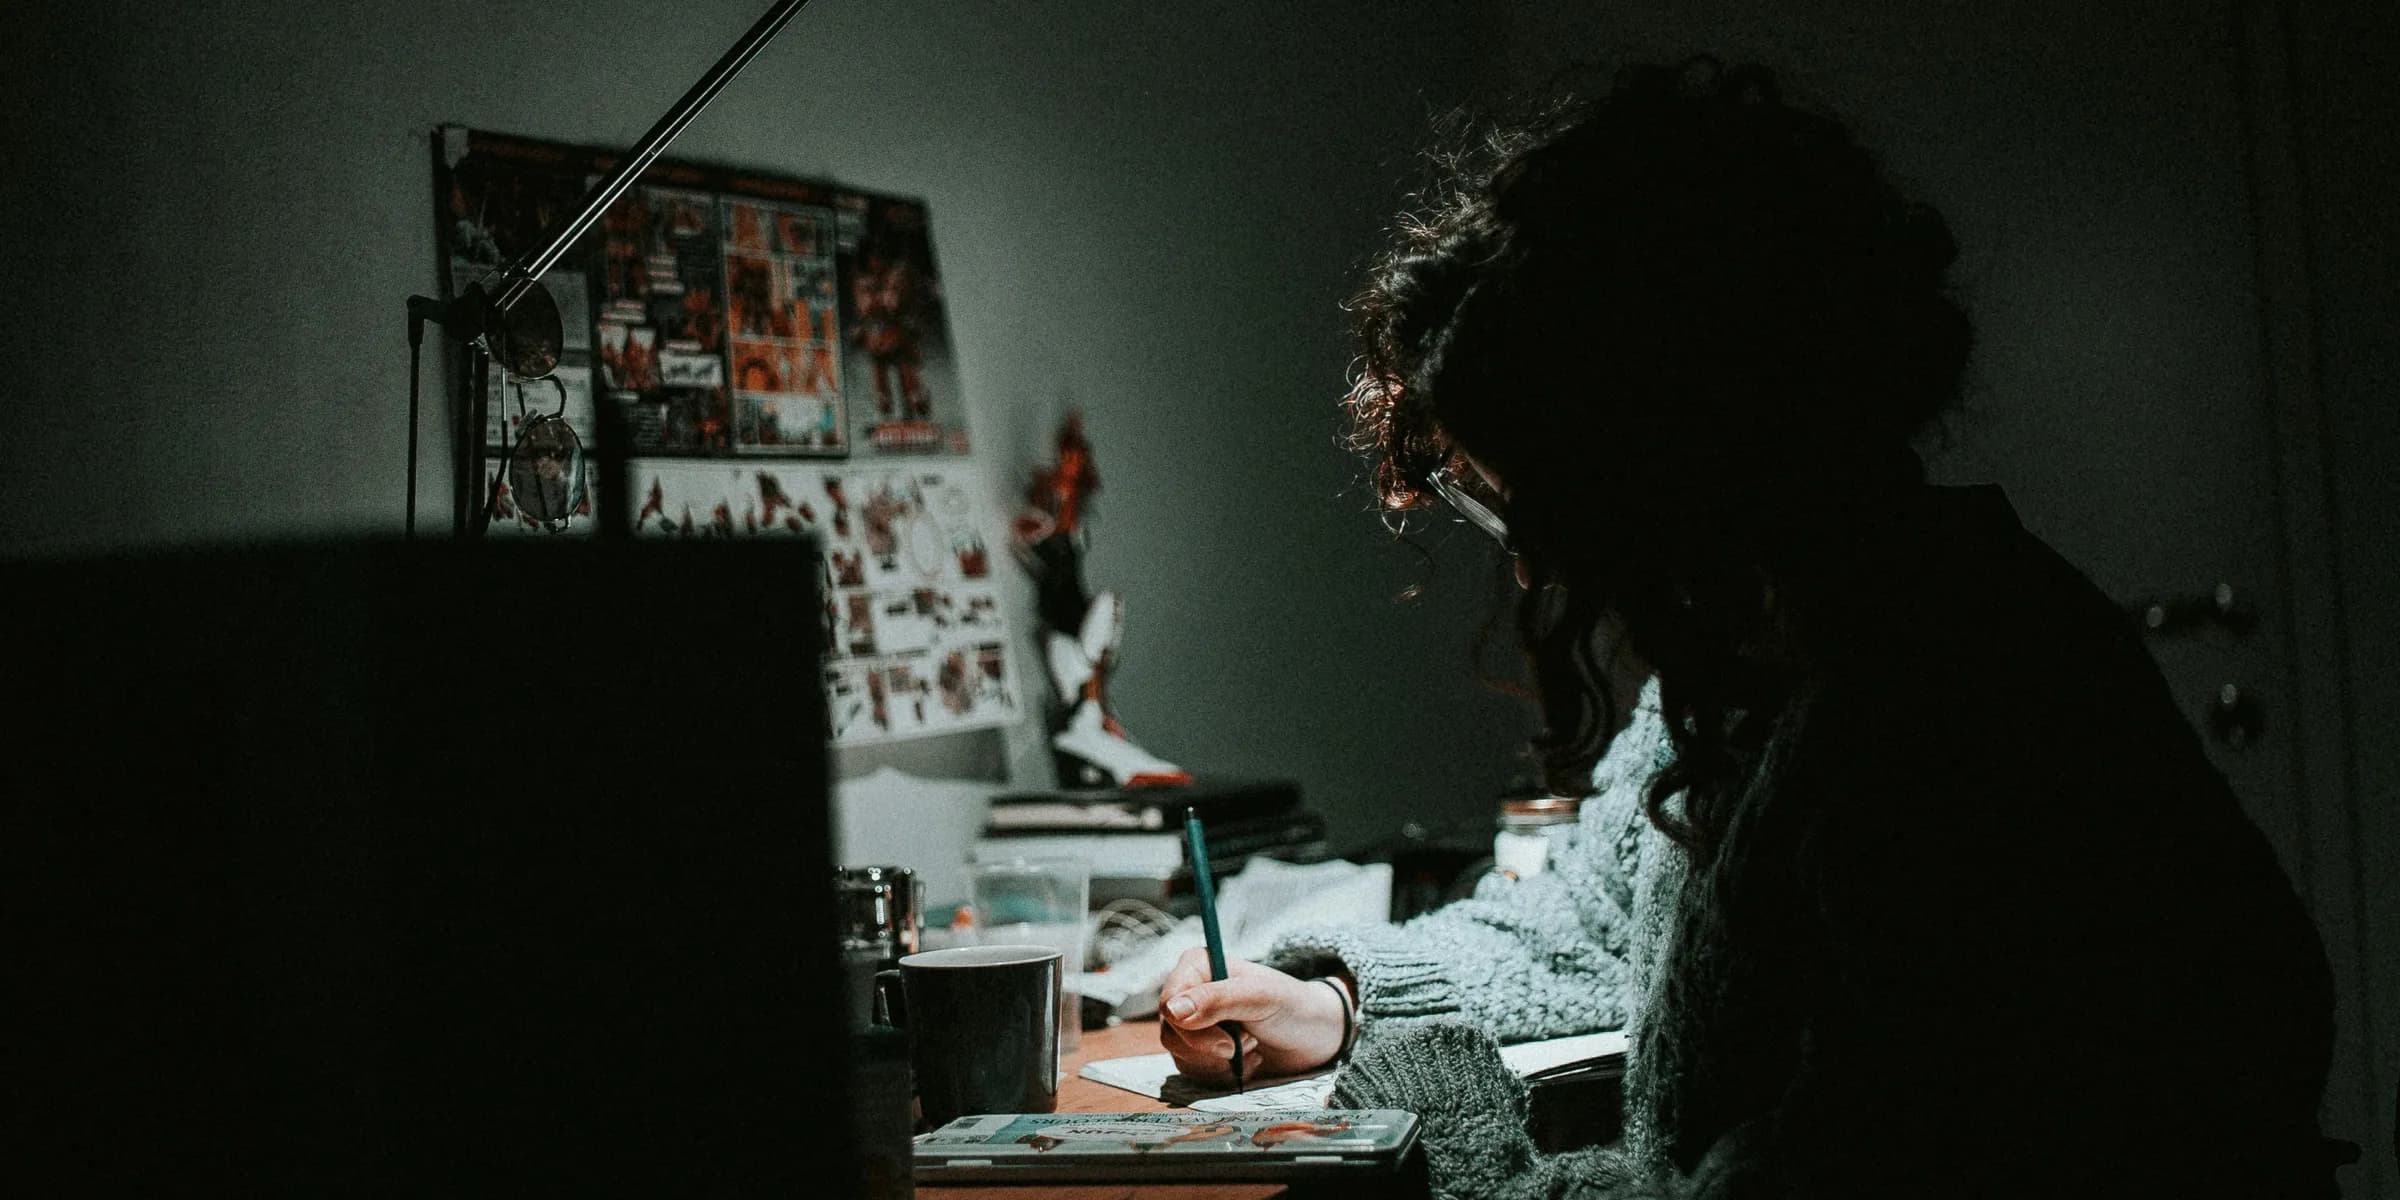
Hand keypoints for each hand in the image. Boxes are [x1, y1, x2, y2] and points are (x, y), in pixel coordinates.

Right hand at [1155, 948, 1349, 1082]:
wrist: (1316, 1036)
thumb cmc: (1292, 1006)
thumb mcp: (1260, 997)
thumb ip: (1217, 1000)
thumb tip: (1172, 1010)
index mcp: (1199, 967)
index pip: (1169, 1001)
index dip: (1191, 1027)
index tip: (1227, 1041)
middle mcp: (1190, 994)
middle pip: (1171, 1032)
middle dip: (1210, 1048)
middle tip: (1249, 1043)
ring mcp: (1194, 1025)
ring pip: (1180, 1056)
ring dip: (1219, 1062)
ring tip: (1254, 1047)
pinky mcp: (1202, 1052)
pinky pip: (1193, 1072)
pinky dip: (1223, 1074)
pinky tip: (1250, 1061)